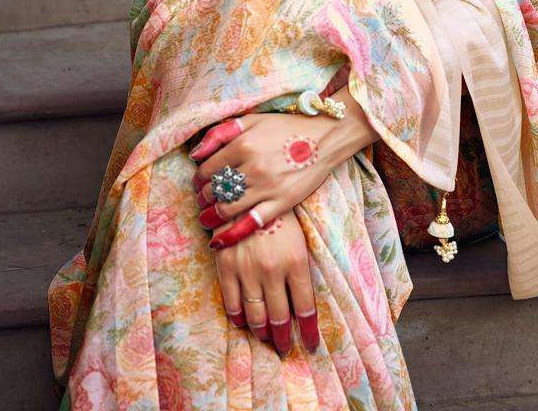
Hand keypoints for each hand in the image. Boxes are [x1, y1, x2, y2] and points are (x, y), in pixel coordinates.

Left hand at [190, 112, 338, 248]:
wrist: (324, 137)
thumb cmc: (285, 127)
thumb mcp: (252, 120)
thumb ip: (221, 133)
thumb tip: (195, 153)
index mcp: (243, 144)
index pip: (208, 168)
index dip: (198, 178)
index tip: (199, 183)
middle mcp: (252, 167)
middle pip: (215, 189)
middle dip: (203, 197)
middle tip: (202, 200)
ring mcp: (267, 187)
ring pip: (227, 208)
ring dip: (211, 215)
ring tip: (207, 217)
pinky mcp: (282, 203)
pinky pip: (251, 223)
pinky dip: (231, 234)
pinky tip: (218, 240)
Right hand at [211, 208, 320, 356]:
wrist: (246, 191)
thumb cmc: (278, 215)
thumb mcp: (298, 240)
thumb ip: (300, 271)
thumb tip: (301, 304)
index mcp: (296, 262)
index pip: (305, 309)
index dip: (308, 332)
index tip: (311, 345)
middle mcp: (272, 270)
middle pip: (280, 318)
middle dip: (283, 337)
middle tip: (285, 347)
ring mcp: (247, 269)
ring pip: (256, 316)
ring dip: (262, 332)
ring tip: (266, 338)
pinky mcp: (226, 266)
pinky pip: (232, 304)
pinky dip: (239, 318)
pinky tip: (244, 322)